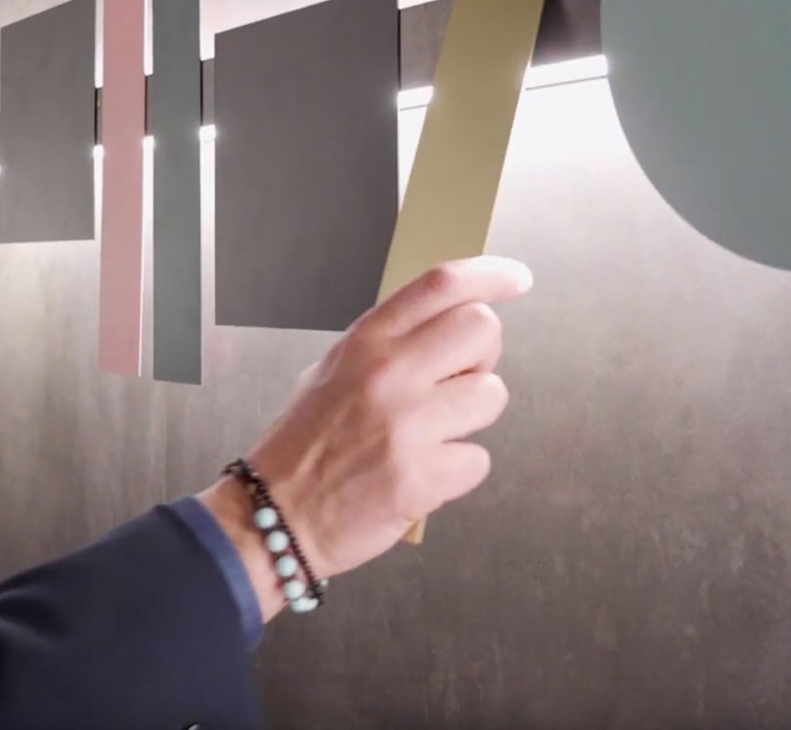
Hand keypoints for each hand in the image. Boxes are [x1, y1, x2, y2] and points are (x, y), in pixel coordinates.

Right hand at [200, 256, 532, 620]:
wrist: (273, 515)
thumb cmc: (307, 442)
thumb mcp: (335, 369)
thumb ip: (392, 343)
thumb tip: (451, 326)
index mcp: (367, 341)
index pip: (441, 284)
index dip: (490, 275)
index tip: (517, 279)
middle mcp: (389, 372)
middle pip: (483, 329)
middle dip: (481, 356)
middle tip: (456, 382)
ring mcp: (407, 424)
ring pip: (492, 394)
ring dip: (471, 418)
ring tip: (432, 435)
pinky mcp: (421, 478)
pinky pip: (478, 460)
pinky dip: (457, 471)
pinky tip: (422, 475)